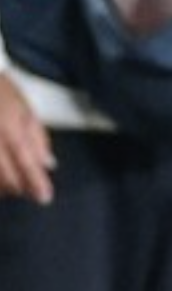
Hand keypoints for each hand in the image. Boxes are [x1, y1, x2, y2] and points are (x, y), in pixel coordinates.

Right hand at [0, 73, 52, 204]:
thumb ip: (37, 137)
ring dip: (2, 187)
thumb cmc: (0, 92)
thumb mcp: (25, 109)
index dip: (36, 182)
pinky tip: (0, 183)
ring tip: (12, 189)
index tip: (44, 198)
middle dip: (18, 188)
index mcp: (10, 126)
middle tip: (30, 193)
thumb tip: (48, 164)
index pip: (26, 161)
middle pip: (4, 175)